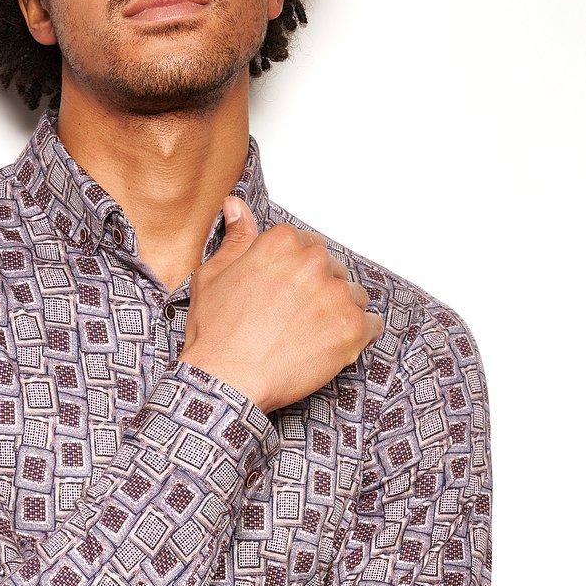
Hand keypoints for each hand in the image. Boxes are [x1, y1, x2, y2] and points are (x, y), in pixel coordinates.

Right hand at [181, 197, 383, 413]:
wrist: (227, 379)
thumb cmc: (216, 332)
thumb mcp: (213, 275)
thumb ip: (235, 238)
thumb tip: (237, 207)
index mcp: (283, 242)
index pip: (307, 245)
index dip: (295, 271)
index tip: (285, 291)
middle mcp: (314, 261)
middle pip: (332, 268)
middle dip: (318, 289)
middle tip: (294, 316)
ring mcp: (337, 294)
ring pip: (353, 295)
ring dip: (339, 310)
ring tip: (311, 334)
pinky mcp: (353, 328)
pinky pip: (373, 324)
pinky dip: (359, 334)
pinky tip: (333, 345)